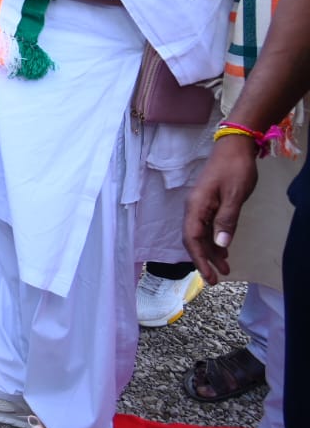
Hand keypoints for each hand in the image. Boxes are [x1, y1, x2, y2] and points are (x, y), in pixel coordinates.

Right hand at [183, 135, 259, 284]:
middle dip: (203, 260)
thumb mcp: (235, 195)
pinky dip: (215, 241)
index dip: (199, 259)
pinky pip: (208, 227)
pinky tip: (225, 249)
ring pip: (201, 235)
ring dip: (211, 252)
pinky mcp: (209, 204)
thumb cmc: (234, 169)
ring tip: (225, 268)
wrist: (234, 147)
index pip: (192, 238)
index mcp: (196, 206)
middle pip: (193, 239)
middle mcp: (194, 208)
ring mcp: (201, 206)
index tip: (209, 276)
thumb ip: (227, 220)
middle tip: (216, 280)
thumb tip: (221, 245)